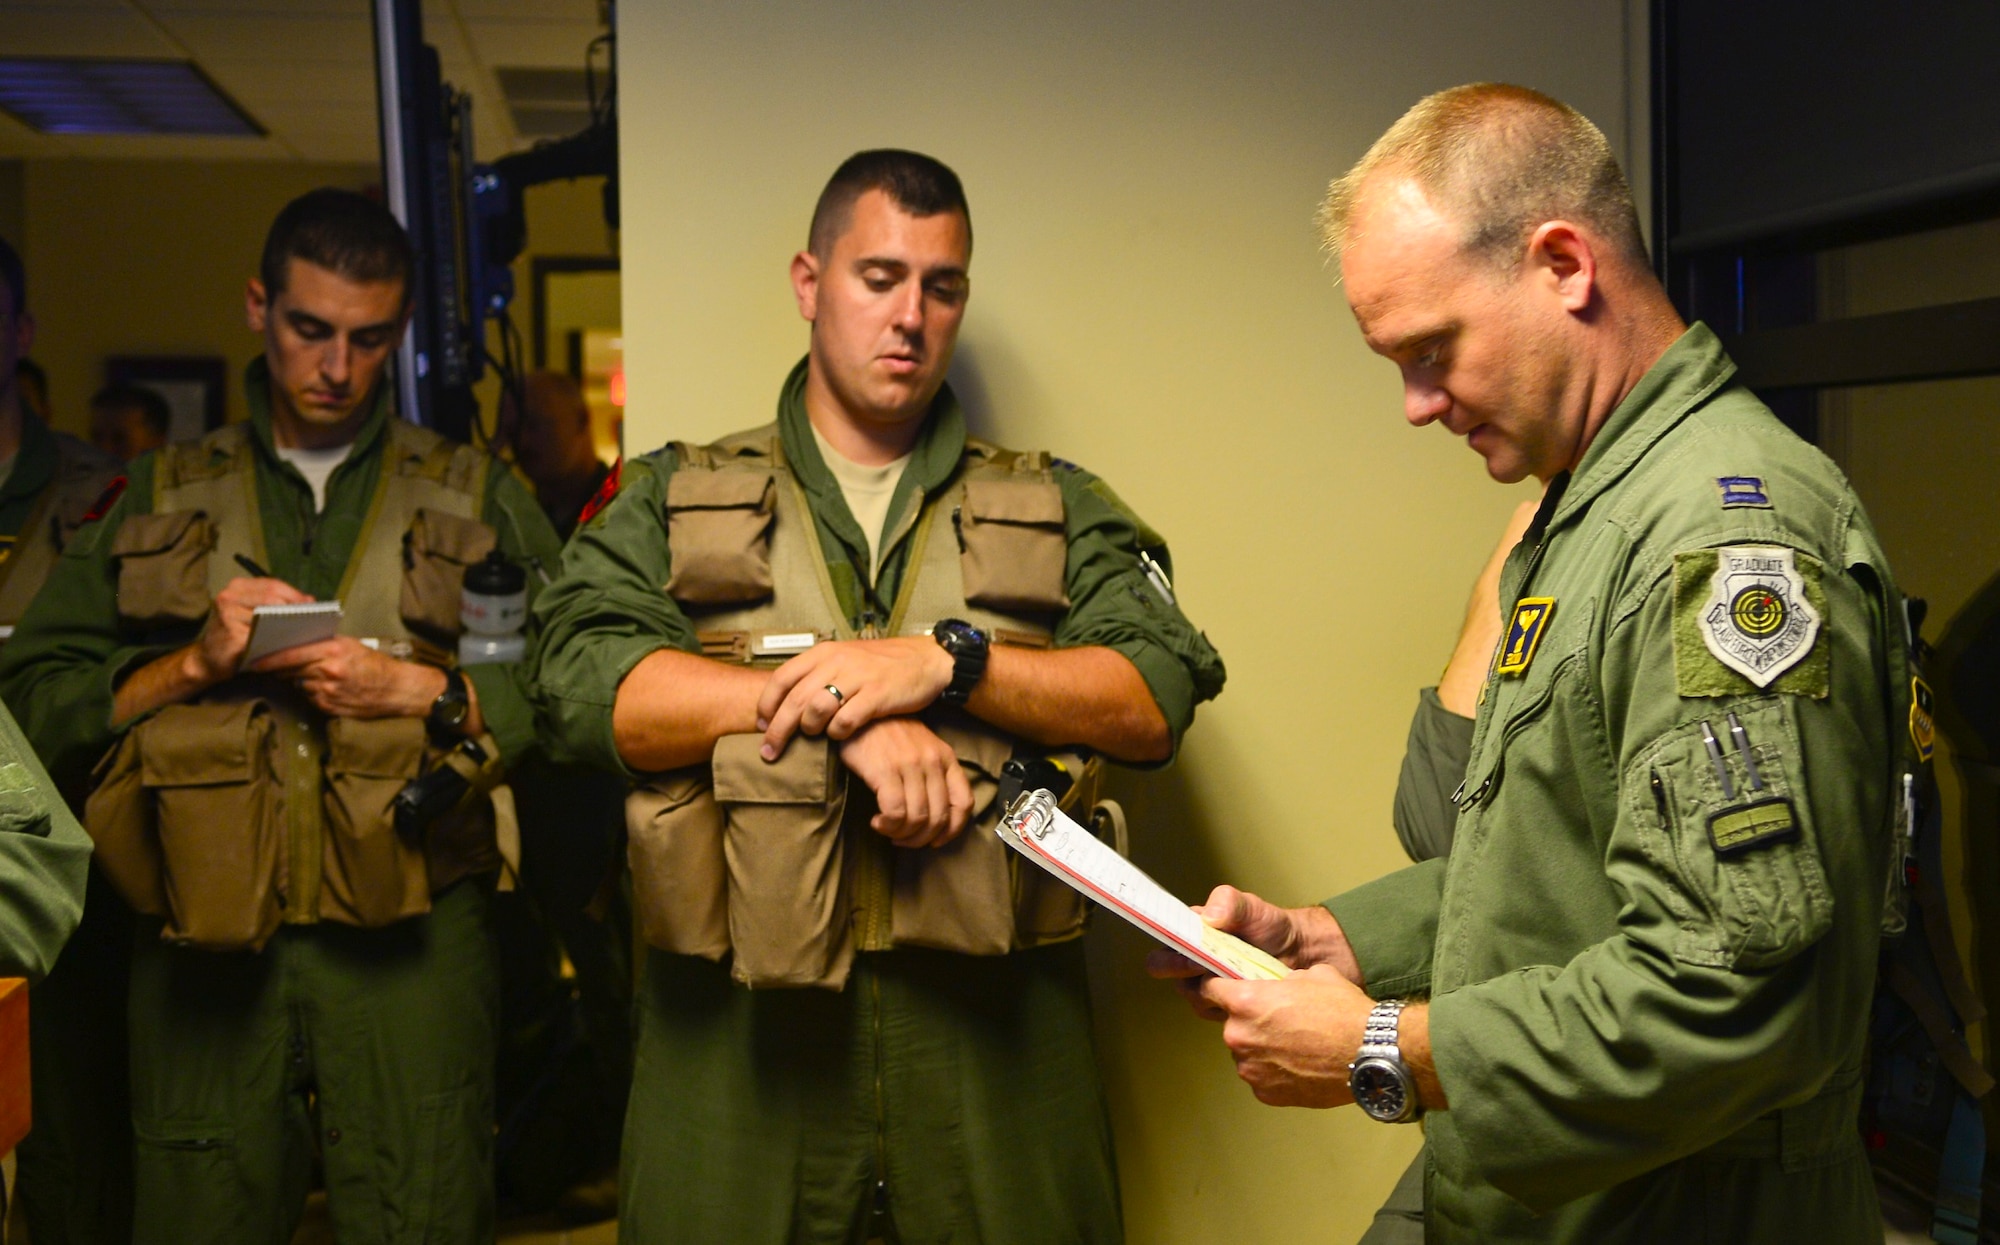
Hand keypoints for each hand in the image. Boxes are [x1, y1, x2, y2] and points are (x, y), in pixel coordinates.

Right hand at [185, 575, 314, 687]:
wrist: (208, 659)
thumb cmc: (237, 635)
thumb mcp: (253, 614)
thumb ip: (275, 604)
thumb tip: (309, 600)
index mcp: (237, 587)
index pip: (272, 585)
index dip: (294, 594)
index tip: (311, 604)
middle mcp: (228, 596)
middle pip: (271, 596)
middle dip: (294, 607)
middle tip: (312, 618)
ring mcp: (227, 615)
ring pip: (267, 615)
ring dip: (289, 623)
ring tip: (304, 629)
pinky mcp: (231, 635)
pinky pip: (261, 636)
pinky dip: (278, 640)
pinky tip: (289, 644)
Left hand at [252, 637, 446, 719]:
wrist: (397, 690)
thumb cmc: (375, 665)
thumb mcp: (351, 645)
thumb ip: (324, 644)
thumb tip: (296, 644)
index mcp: (333, 651)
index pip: (291, 654)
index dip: (270, 658)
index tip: (255, 659)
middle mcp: (327, 671)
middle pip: (291, 670)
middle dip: (280, 668)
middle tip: (270, 666)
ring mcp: (327, 691)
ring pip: (299, 683)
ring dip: (300, 680)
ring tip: (315, 675)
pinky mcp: (328, 707)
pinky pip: (309, 697)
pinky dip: (312, 691)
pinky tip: (325, 688)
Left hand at [757, 638, 953, 758]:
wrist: (925, 660)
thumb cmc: (881, 664)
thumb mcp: (844, 659)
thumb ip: (817, 675)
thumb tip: (786, 701)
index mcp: (824, 652)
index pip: (782, 678)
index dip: (767, 705)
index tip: (762, 726)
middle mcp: (836, 662)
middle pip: (794, 700)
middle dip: (778, 730)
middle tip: (768, 751)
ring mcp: (857, 678)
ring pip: (816, 709)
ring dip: (809, 728)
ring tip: (813, 736)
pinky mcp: (877, 695)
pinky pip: (846, 721)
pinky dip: (837, 733)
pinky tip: (840, 735)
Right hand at [835, 717, 972, 848]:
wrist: (859, 713)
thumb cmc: (888, 734)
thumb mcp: (922, 748)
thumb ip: (933, 774)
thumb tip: (934, 816)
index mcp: (946, 757)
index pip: (964, 803)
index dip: (953, 830)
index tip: (936, 840)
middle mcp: (932, 762)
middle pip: (939, 818)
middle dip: (921, 838)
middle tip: (903, 840)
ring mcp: (910, 766)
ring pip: (917, 819)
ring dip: (902, 834)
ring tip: (888, 830)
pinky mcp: (886, 771)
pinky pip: (895, 813)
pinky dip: (887, 825)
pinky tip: (877, 822)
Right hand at [1145, 886, 1361, 998]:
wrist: (1301, 952)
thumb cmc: (1271, 926)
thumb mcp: (1250, 907)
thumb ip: (1229, 903)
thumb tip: (1209, 918)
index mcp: (1191, 935)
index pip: (1163, 950)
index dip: (1169, 957)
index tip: (1189, 956)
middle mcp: (1194, 962)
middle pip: (1173, 978)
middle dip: (1187, 976)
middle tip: (1210, 970)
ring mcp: (1210, 986)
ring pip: (1195, 999)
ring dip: (1212, 993)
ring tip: (1239, 982)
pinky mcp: (1229, 1007)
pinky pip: (1218, 1014)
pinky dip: (1231, 1009)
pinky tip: (1250, 998)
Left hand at [1197, 965, 1374, 1107]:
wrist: (1369, 1054)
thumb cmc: (1342, 1011)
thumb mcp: (1312, 976)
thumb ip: (1283, 981)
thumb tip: (1280, 987)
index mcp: (1245, 1002)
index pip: (1210, 989)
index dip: (1217, 986)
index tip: (1221, 988)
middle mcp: (1239, 1036)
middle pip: (1232, 1024)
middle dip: (1249, 1021)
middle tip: (1280, 1021)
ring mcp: (1250, 1068)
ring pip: (1247, 1052)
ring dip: (1261, 1048)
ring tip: (1294, 1046)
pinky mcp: (1265, 1093)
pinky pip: (1261, 1076)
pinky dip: (1273, 1071)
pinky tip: (1298, 1065)